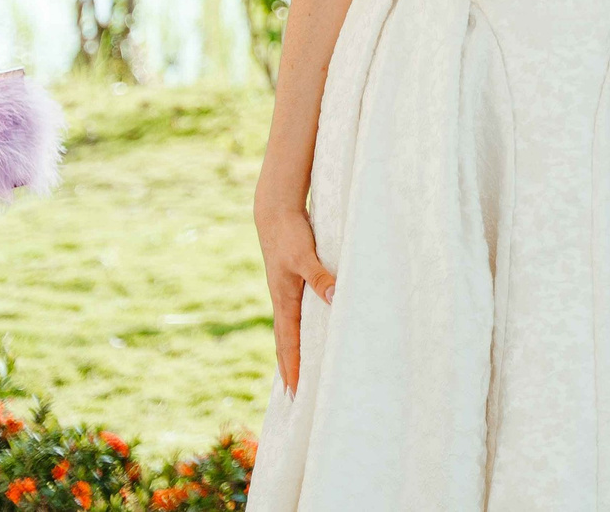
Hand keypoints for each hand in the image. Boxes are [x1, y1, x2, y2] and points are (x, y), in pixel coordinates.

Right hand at [257, 203, 335, 395]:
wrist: (275, 213)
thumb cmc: (290, 234)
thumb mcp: (305, 256)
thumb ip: (319, 276)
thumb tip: (334, 298)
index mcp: (284, 300)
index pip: (289, 342)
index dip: (292, 366)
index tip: (295, 391)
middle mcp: (282, 300)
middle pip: (284, 342)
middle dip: (289, 368)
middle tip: (293, 396)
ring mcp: (285, 292)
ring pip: (288, 330)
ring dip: (291, 352)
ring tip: (295, 373)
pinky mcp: (291, 282)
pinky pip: (293, 316)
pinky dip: (296, 332)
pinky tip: (304, 334)